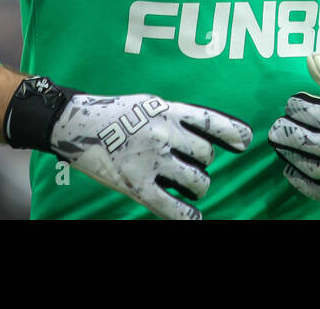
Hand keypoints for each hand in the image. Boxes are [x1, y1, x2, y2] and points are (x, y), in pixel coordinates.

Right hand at [48, 91, 252, 219]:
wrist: (74, 123)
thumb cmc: (114, 112)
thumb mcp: (149, 102)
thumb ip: (175, 116)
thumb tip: (204, 133)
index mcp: (168, 111)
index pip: (211, 121)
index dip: (233, 132)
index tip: (245, 142)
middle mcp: (165, 134)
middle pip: (207, 155)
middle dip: (205, 163)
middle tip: (193, 166)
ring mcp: (151, 161)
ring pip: (197, 181)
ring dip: (199, 186)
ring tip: (192, 186)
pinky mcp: (137, 185)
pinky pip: (172, 207)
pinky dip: (188, 216)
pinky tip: (193, 217)